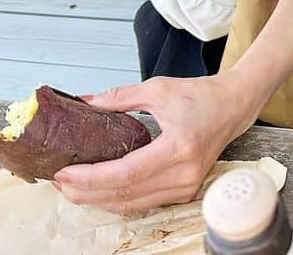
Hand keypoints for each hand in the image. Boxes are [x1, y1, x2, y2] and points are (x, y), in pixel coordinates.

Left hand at [53, 74, 260, 213]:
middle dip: (86, 192)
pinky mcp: (185, 191)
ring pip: (132, 204)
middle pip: (125, 195)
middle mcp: (184, 174)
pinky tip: (99, 190)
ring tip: (72, 188)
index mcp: (178, 147)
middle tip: (59, 182)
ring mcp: (186, 187)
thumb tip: (85, 103)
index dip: (91, 177)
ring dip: (98, 199)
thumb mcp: (158, 88)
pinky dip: (118, 199)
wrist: (233, 106)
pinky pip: (144, 202)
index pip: (126, 173)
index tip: (65, 172)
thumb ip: (120, 97)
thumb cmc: (201, 96)